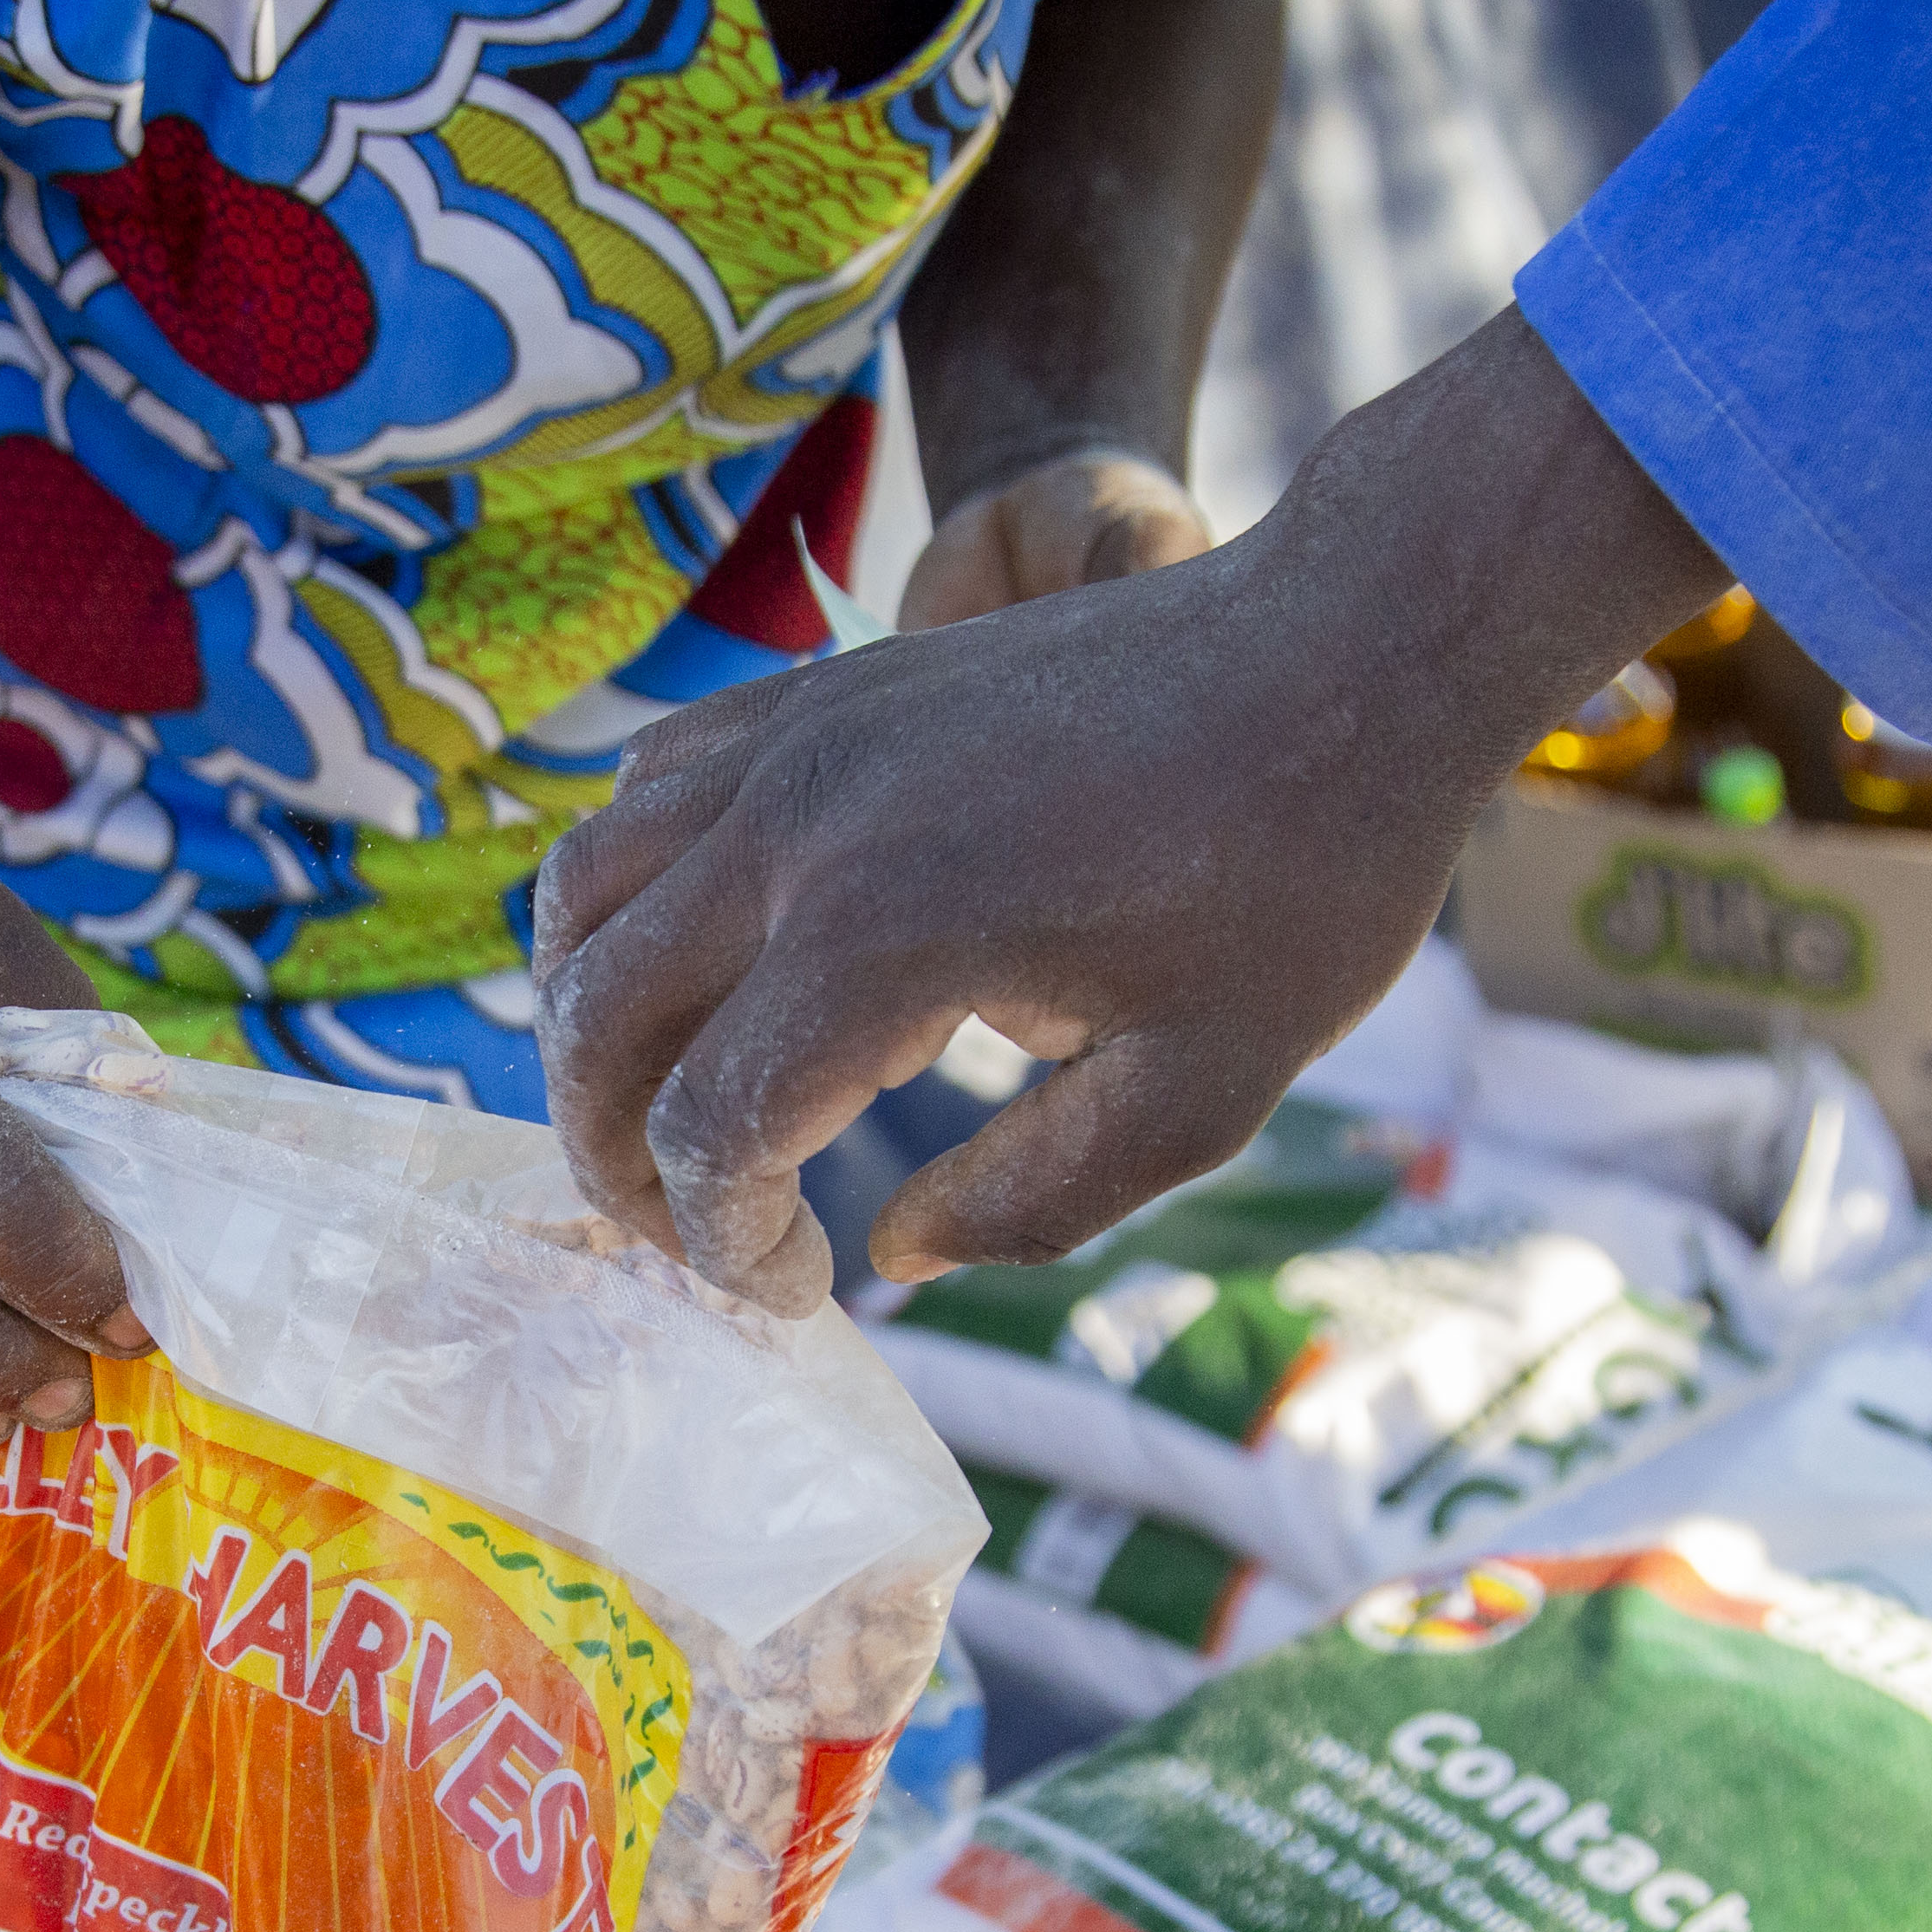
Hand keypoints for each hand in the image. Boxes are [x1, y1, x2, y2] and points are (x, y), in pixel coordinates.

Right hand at [533, 312, 1722, 1310]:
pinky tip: (714, 967)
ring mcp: (798, 740)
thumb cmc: (1302, 873)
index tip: (805, 1289)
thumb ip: (1032, 1200)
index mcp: (887, 935)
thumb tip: (898, 1249)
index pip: (710, 1130)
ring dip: (592, 1021)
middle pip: (594, 1016)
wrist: (1351, 643)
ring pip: (580, 891)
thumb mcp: (1199, 1093)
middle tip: (701, 1232)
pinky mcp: (822, 695)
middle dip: (616, 1158)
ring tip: (673, 1107)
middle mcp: (801, 826)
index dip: (726, 1245)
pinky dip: (628, 897)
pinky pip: (644, 795)